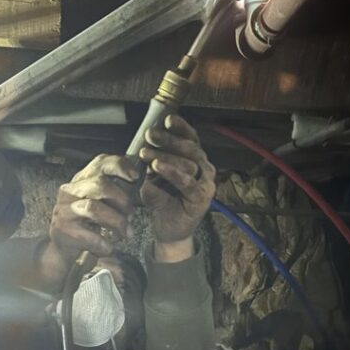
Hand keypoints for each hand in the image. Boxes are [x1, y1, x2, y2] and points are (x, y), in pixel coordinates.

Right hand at [37, 154, 138, 289]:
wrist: (62, 250)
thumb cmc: (86, 225)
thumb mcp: (99, 204)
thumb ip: (114, 192)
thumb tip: (137, 182)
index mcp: (81, 181)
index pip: (99, 163)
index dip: (119, 166)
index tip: (134, 176)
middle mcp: (69, 192)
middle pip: (99, 184)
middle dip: (122, 200)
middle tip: (130, 215)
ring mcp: (64, 211)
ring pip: (94, 208)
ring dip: (117, 222)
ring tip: (125, 233)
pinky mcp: (63, 231)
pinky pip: (91, 236)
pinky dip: (105, 244)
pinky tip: (109, 247)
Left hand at [138, 115, 215, 258]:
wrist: (167, 229)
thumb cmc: (162, 199)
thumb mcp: (153, 176)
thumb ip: (152, 161)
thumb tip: (144, 145)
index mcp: (195, 159)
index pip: (191, 138)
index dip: (181, 127)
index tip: (166, 120)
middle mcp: (204, 168)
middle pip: (191, 147)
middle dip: (169, 139)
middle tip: (150, 135)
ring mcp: (206, 183)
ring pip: (190, 163)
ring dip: (167, 156)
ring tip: (146, 153)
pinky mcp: (202, 198)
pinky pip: (187, 182)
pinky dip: (171, 172)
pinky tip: (157, 166)